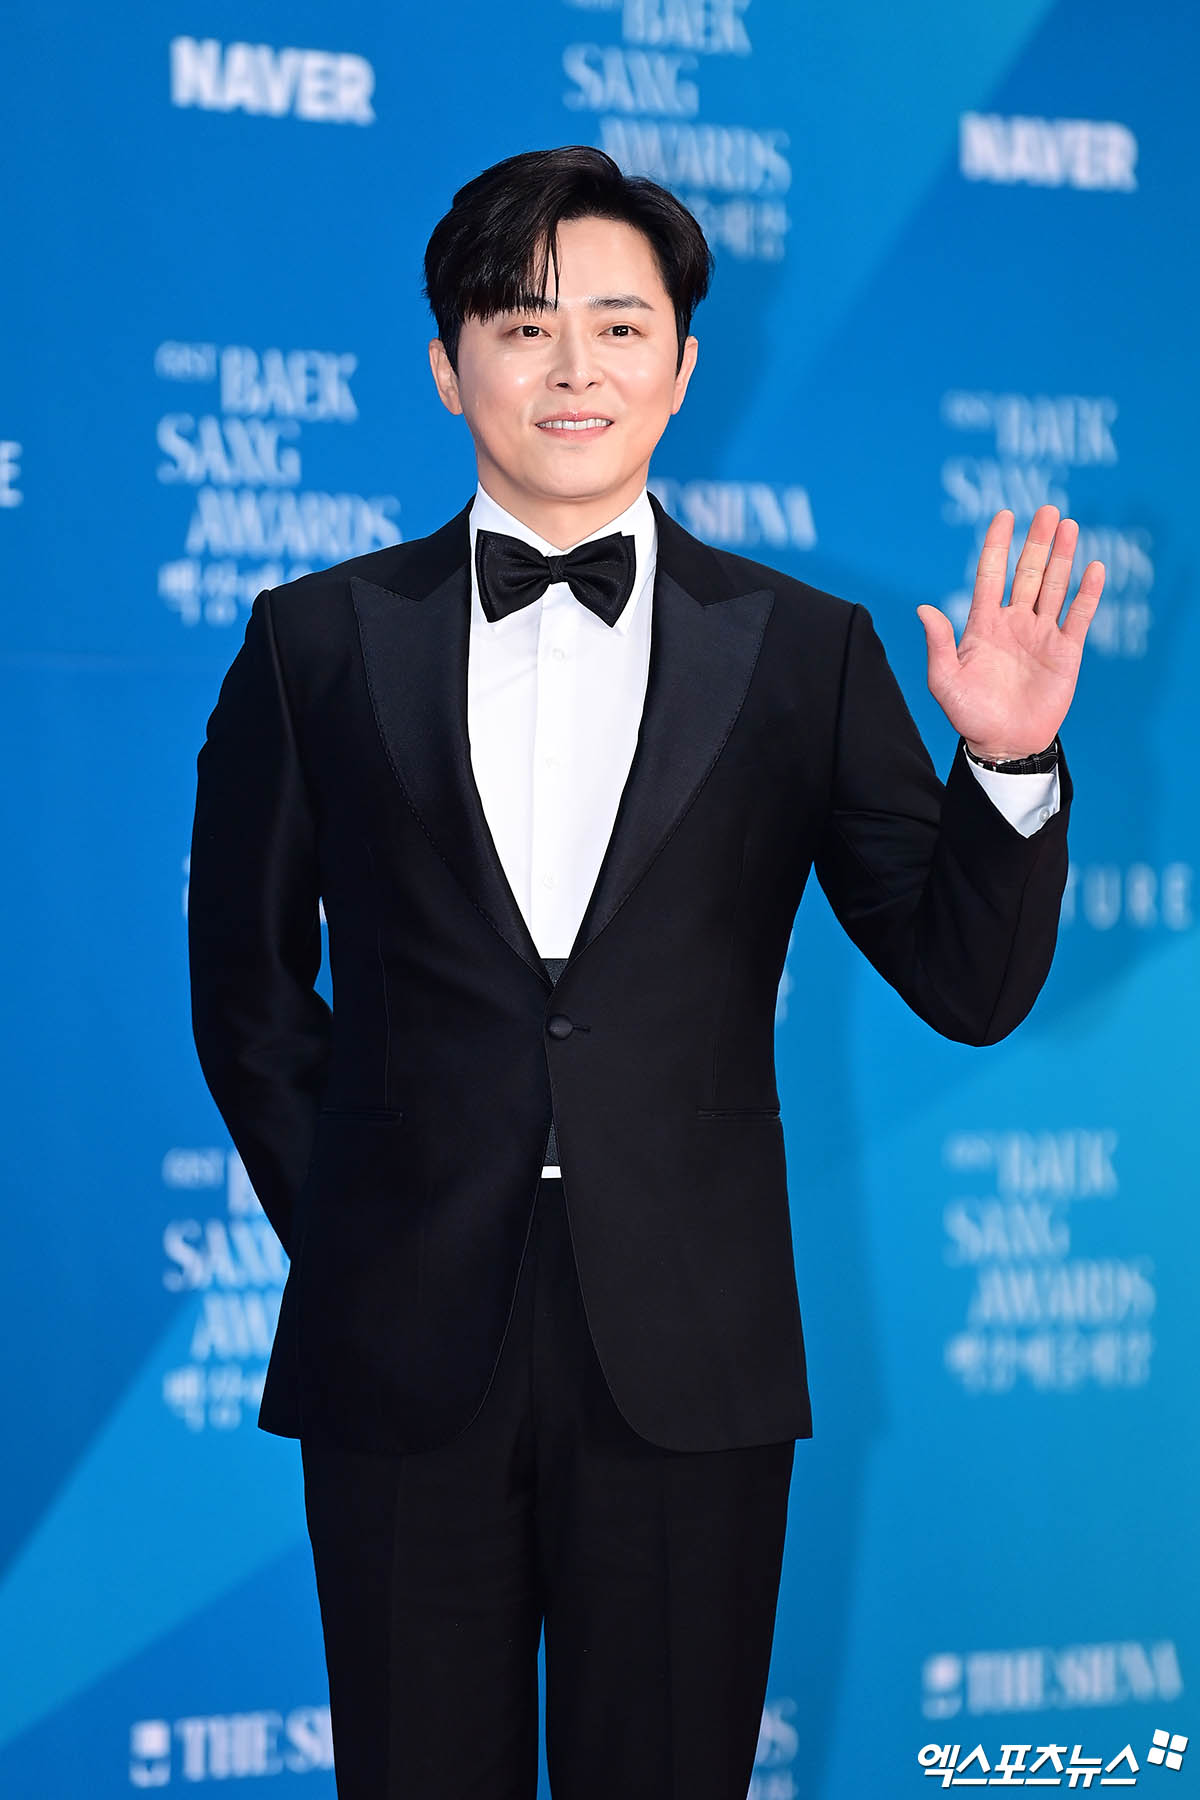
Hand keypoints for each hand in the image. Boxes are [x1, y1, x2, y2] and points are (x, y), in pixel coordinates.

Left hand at [916, 506, 1104, 760]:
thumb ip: (937, 644)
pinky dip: (1088, 593)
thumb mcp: (944, 681)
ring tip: (1068, 526)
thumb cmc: (970, 715)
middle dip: (1036, 542)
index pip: (990, 575)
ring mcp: (1042, 634)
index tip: (1003, 515)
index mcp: (983, 624)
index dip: (997, 545)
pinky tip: (1094, 568)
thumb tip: (923, 608)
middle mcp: (1014, 622)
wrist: (1004, 744)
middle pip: (1027, 573)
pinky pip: (1079, 616)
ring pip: (1054, 587)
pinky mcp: (1066, 652)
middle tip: (1046, 510)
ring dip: (1062, 557)